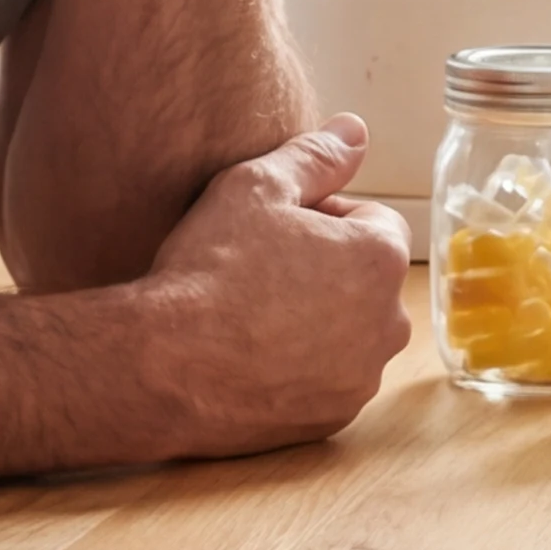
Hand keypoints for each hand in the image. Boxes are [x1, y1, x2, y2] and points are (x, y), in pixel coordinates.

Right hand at [119, 119, 412, 459]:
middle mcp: (387, 322)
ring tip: (252, 315)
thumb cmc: (210, 269)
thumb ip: (316, 155)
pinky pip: (327, 380)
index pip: (373, 219)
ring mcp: (361, 377)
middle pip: (365, 279)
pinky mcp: (332, 418)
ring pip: (348, 332)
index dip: (322, 217)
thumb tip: (356, 130)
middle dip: (327, 269)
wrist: (163, 364)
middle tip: (260, 269)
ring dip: (316, 320)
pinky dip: (300, 368)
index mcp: (380, 258)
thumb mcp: (255, 187)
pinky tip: (251, 357)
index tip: (275, 229)